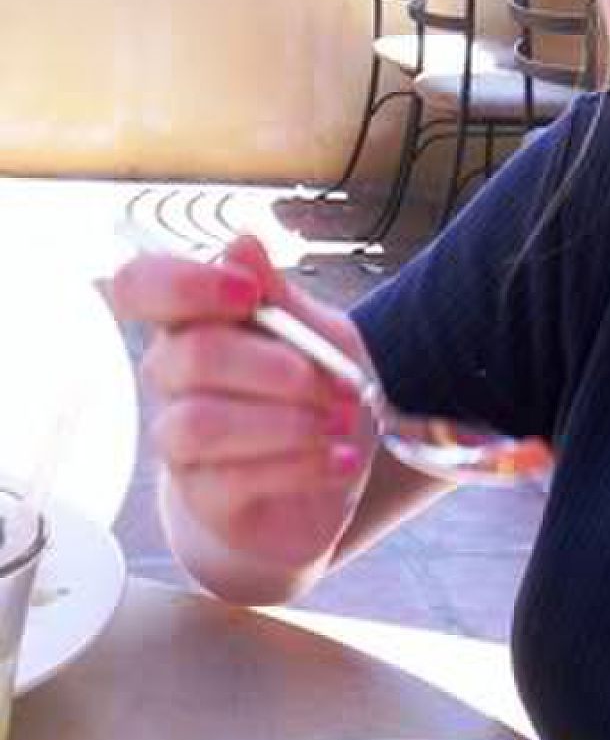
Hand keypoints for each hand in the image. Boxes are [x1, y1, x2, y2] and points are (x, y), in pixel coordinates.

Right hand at [110, 234, 377, 574]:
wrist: (335, 473)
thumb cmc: (315, 396)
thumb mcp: (321, 337)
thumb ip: (281, 297)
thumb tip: (242, 243)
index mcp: (194, 323)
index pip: (139, 286)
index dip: (185, 283)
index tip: (250, 295)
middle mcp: (173, 379)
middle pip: (192, 355)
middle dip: (278, 368)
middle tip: (340, 386)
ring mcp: (181, 442)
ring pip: (202, 423)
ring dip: (287, 422)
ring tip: (339, 424)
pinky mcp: (205, 497)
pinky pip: (232, 478)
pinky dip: (301, 466)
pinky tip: (340, 460)